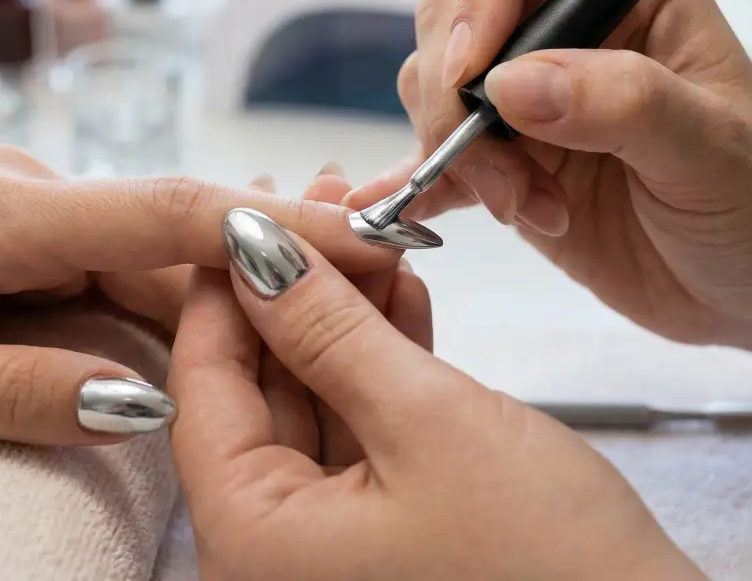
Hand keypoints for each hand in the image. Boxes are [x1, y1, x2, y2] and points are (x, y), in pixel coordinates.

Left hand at [0, 146, 394, 444]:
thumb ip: (19, 391)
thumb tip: (146, 401)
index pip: (167, 211)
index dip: (279, 226)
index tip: (373, 233)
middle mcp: (20, 191)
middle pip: (171, 238)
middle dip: (270, 270)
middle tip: (376, 298)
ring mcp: (15, 206)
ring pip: (142, 257)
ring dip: (217, 295)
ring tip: (307, 327)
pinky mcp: (7, 232)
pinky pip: (102, 267)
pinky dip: (158, 303)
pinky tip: (202, 338)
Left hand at [168, 209, 701, 579]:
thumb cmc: (548, 564)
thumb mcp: (428, 421)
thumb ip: (330, 330)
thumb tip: (253, 251)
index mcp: (254, 542)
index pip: (203, 389)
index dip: (225, 287)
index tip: (251, 206)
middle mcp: (275, 556)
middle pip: (257, 395)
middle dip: (295, 293)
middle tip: (326, 206)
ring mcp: (330, 551)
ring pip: (315, 407)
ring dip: (345, 322)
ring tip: (375, 238)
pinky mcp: (385, 540)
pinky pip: (361, 438)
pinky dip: (381, 371)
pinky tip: (403, 299)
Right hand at [347, 0, 751, 352]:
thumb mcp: (714, 150)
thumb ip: (622, 104)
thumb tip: (512, 83)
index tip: (475, 66)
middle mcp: (568, 26)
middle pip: (454, 9)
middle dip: (460, 98)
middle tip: (509, 179)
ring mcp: (530, 95)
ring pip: (434, 82)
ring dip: (458, 153)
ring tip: (529, 209)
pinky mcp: (506, 160)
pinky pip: (434, 154)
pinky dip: (425, 184)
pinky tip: (431, 215)